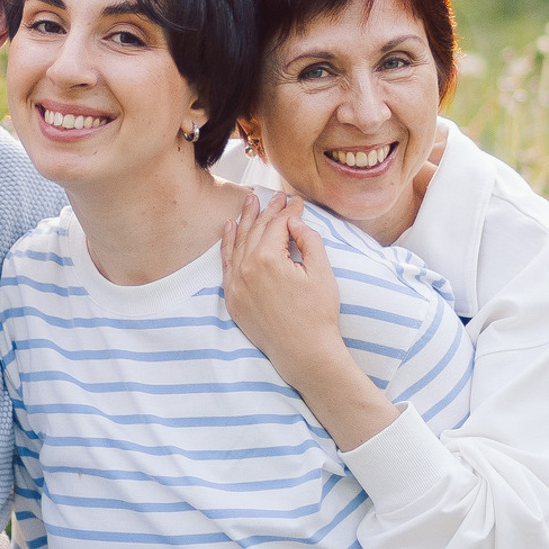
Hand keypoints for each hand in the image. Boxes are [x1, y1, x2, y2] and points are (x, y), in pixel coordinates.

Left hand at [222, 192, 343, 372]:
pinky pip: (227, 263)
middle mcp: (245, 268)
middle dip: (268, 211)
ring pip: (239, 243)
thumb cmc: (317, 313)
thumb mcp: (321, 272)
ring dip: (245, 220)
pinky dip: (228, 243)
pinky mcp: (232, 297)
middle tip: (276, 196)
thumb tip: (293, 222)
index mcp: (267, 259)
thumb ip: (309, 240)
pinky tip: (230, 227)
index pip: (277, 225)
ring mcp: (235, 283)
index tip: (296, 201)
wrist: (303, 352)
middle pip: (257, 230)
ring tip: (250, 200)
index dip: (288, 211)